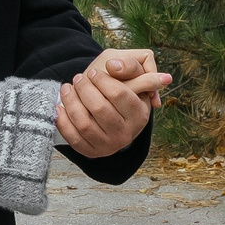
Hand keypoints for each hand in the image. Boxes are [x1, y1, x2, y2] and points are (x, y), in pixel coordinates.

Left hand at [54, 50, 171, 155]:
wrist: (111, 119)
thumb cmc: (120, 93)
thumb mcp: (132, 80)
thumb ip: (138, 72)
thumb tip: (164, 78)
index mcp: (139, 115)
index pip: (119, 94)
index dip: (102, 80)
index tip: (94, 72)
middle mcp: (126, 133)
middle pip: (99, 108)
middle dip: (84, 89)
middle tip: (78, 77)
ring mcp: (108, 145)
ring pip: (84, 123)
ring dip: (71, 102)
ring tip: (67, 87)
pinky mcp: (92, 152)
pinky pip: (73, 138)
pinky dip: (63, 120)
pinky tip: (60, 106)